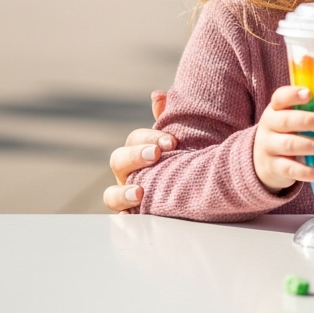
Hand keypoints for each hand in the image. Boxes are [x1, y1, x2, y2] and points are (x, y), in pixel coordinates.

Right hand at [103, 91, 174, 212]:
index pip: (135, 139)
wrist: (201, 186)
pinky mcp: (134, 216)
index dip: (150, 137)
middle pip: (118, 160)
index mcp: (139, 151)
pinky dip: (125, 217)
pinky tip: (132, 218)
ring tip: (140, 193)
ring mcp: (127, 195)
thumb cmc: (186, 158)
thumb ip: (168, 118)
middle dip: (136, 156)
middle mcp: (129, 173)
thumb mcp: (179, 140)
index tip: (172, 141)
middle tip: (156, 155)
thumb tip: (158, 94)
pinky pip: (123, 218)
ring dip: (123, 193)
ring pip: (112, 194)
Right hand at [252, 86, 313, 191]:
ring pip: (289, 145)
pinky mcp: (273, 168)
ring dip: (313, 146)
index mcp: (275, 110)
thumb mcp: (290, 118)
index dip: (293, 95)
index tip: (309, 94)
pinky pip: (290, 169)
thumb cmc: (286, 132)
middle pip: (286, 121)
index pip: (280, 98)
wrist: (260, 160)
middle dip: (308, 121)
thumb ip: (309, 110)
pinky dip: (308, 172)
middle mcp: (269, 127)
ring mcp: (269, 148)